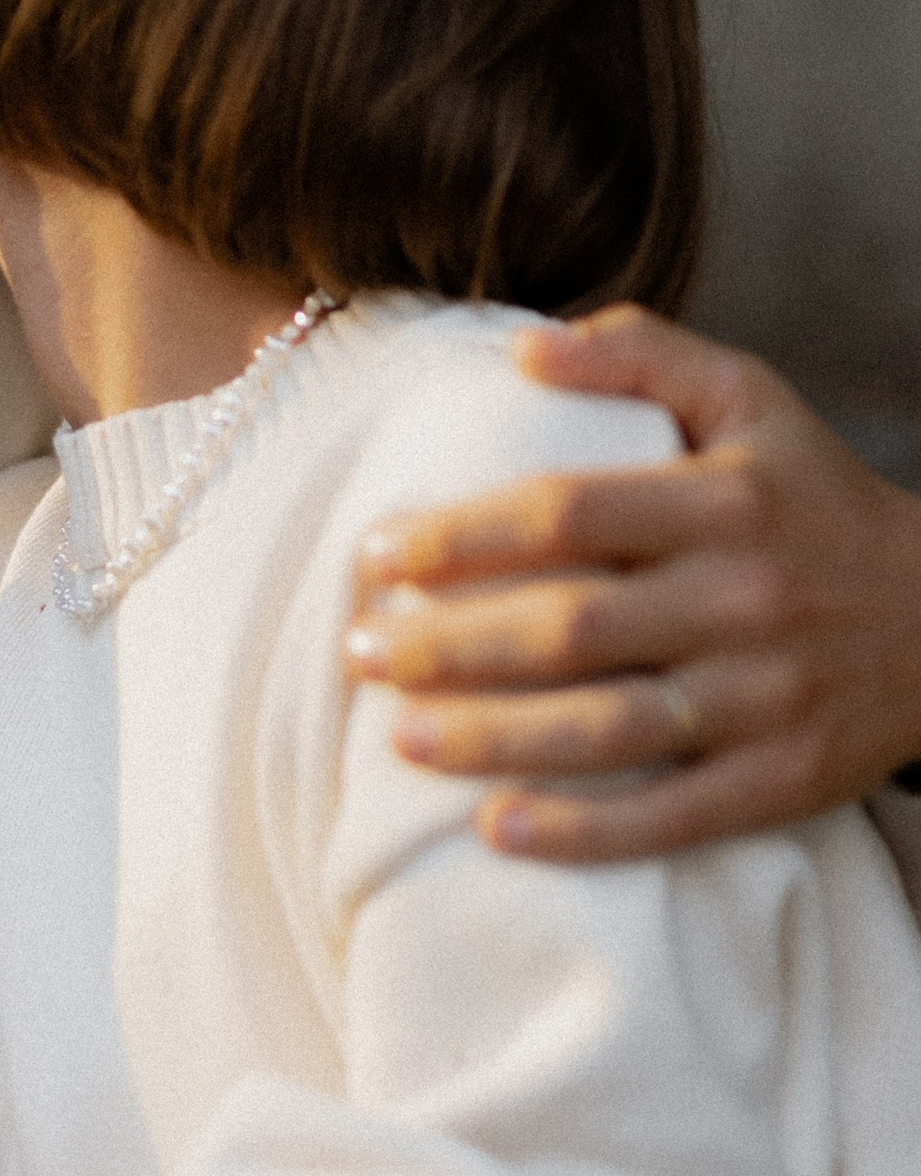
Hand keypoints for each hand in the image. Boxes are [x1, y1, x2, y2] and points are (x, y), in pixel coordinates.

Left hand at [347, 304, 920, 858]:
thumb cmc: (816, 501)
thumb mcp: (754, 400)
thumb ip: (644, 351)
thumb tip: (523, 345)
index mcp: (726, 500)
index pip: (567, 513)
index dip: (460, 537)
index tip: (377, 556)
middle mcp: (746, 599)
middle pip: (571, 628)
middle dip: (448, 645)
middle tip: (358, 651)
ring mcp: (766, 698)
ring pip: (608, 728)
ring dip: (491, 738)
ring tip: (398, 736)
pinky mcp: (781, 781)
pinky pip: (671, 816)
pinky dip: (581, 830)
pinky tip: (493, 828)